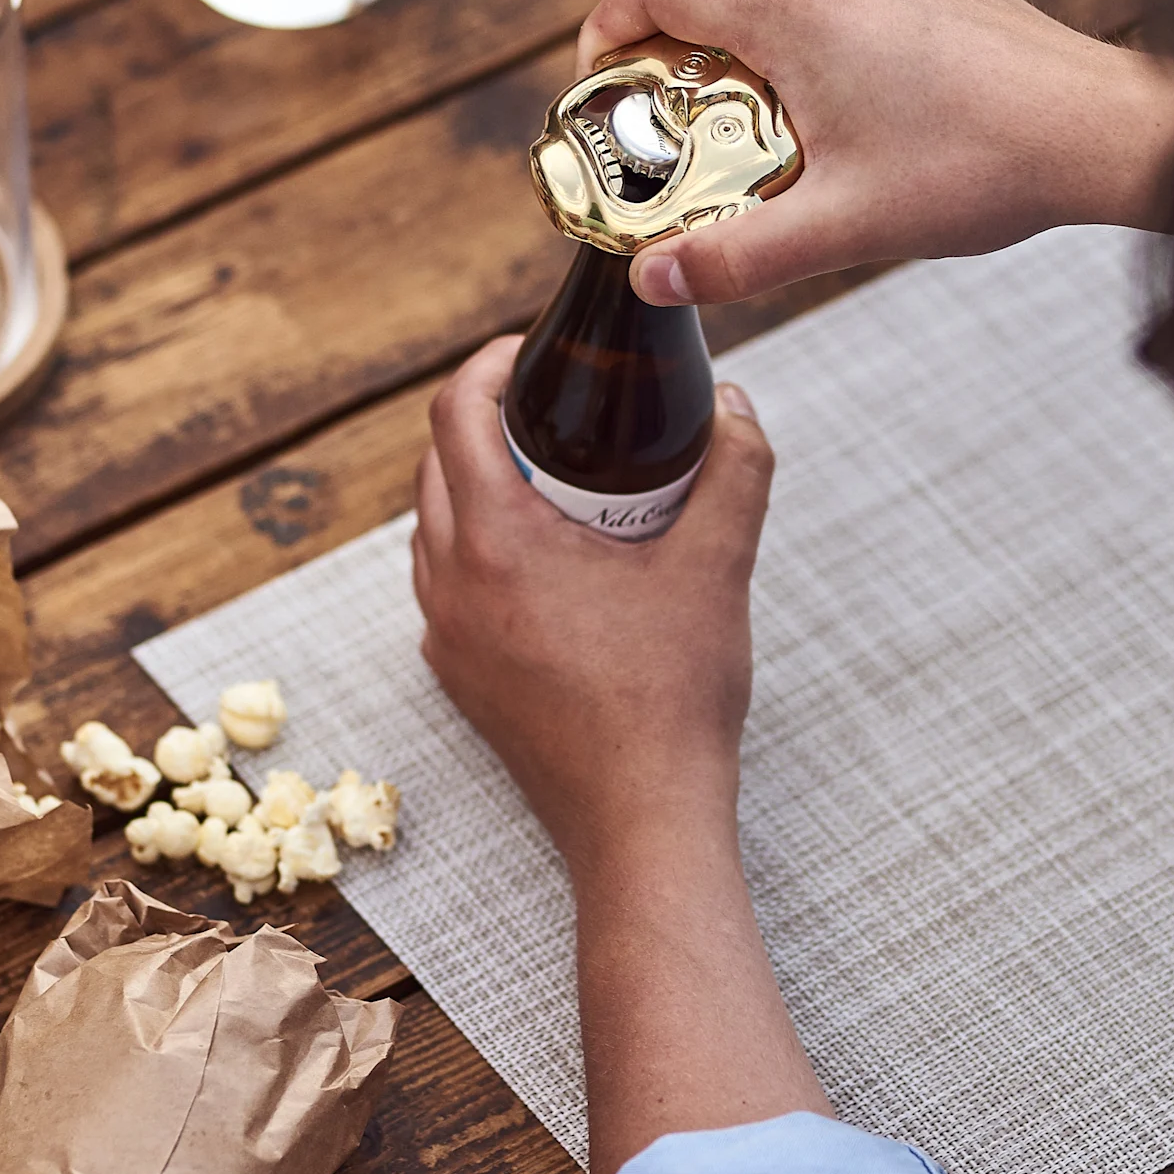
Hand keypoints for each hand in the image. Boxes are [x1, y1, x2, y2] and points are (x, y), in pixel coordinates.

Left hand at [412, 337, 773, 872]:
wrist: (641, 820)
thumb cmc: (672, 699)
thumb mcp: (717, 567)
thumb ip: (733, 469)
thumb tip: (737, 405)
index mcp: (495, 543)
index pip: (454, 414)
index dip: (487, 365)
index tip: (533, 353)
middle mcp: (450, 586)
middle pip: (437, 465)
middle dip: (487, 422)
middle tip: (557, 410)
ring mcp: (447, 637)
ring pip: (436, 528)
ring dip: (479, 488)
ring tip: (555, 479)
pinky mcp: (459, 679)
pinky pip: (449, 586)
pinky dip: (481, 552)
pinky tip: (549, 561)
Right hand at [576, 0, 1173, 308]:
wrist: (1105, 132)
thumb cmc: (985, 164)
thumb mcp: (842, 226)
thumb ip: (734, 256)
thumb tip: (653, 281)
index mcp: (795, 11)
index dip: (607, 31)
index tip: (601, 86)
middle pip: (715, 2)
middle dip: (682, 75)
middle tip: (684, 152)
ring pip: (781, 6)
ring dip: (754, 68)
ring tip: (774, 150)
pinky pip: (841, 6)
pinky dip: (816, 55)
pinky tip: (851, 126)